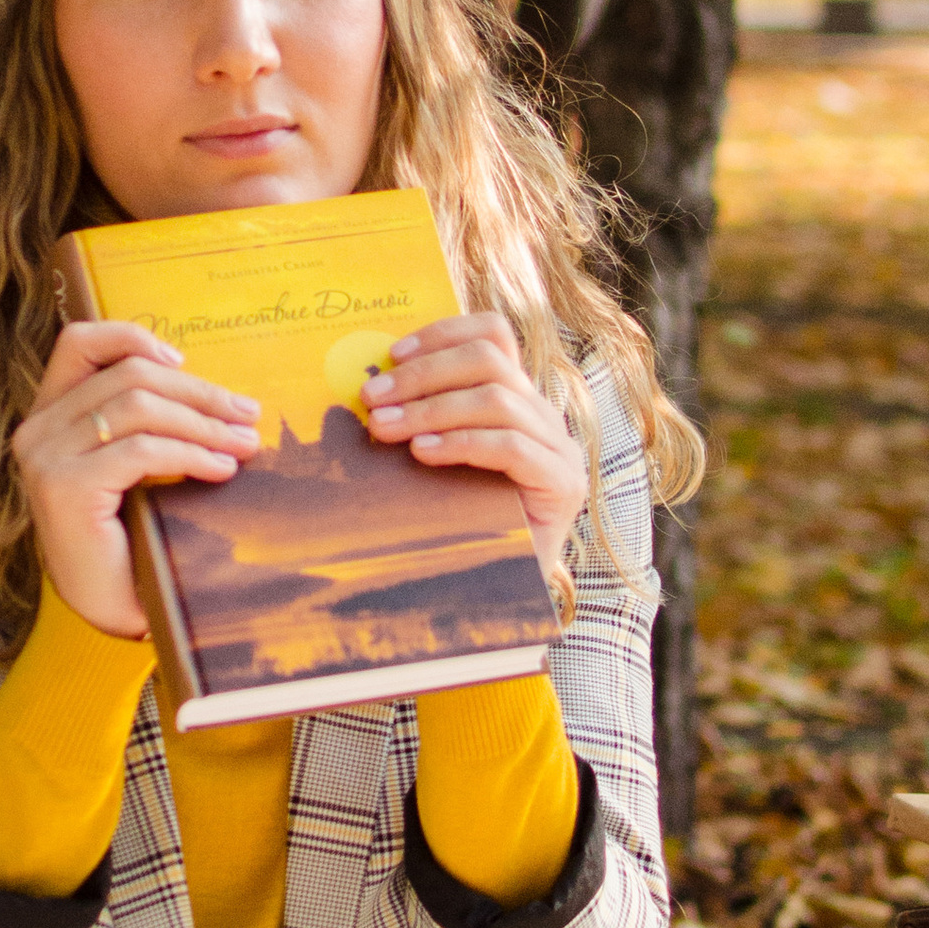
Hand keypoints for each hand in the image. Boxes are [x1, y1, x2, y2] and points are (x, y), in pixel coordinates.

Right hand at [12, 321, 262, 638]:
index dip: (134, 338)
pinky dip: (192, 454)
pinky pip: (143, 451)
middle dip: (198, 392)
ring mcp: (46, 459)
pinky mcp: (66, 488)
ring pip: (139, 407)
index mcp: (48, 416)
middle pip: (128, 376)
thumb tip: (216, 394)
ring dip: (203, 423)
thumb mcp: (133, 467)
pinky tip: (222, 469)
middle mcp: (37, 431)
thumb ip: (145, 422)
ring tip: (245, 444)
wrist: (113, 610)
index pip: (78, 343)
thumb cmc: (132, 539)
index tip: (185, 364)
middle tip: (247, 413)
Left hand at [361, 314, 587, 598]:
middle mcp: (544, 416)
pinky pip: (514, 448)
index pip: (493, 334)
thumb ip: (419, 420)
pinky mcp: (563, 487)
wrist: (498, 593)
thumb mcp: (435, 460)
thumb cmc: (457, 523)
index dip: (441, 334)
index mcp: (516, 398)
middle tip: (371, 398)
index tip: (389, 355)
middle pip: (490, 361)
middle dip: (422, 374)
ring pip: (499, 400)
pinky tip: (423, 452)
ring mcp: (560, 450)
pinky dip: (462, 442)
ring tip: (384, 429)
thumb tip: (365, 390)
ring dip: (431, 409)